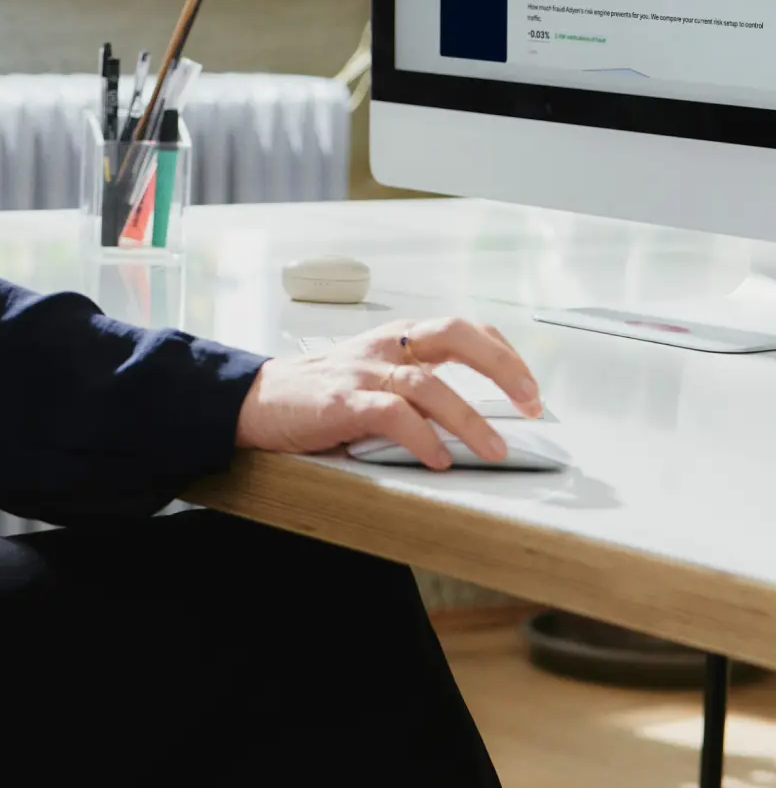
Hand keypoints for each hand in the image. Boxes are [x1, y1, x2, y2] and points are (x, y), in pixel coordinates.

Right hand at [234, 317, 541, 469]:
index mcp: (398, 337)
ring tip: (494, 450)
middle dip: (500, 366)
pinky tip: (437, 458)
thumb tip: (476, 419)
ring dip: (468, 419)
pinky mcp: (341, 403)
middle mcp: (386, 347)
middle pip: (454, 336)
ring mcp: (363, 373)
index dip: (504, 353)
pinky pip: (390, 414)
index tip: (531, 387)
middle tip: (531, 401)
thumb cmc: (320, 391)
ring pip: (428, 383)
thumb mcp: (375, 374)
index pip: (464, 329)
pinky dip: (419, 437)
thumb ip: (417, 385)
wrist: (256, 399)